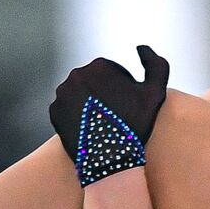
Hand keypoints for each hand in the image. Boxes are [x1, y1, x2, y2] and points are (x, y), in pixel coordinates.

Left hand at [49, 45, 169, 185]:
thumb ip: (156, 64)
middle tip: (115, 117)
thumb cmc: (135, 126)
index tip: (128, 106)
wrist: (110, 160)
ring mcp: (62, 93)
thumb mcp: (155, 93)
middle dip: (104, 95)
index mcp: (99, 66)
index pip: (113, 72)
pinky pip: (66, 109)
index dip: (124, 89)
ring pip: (79, 94)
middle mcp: (77, 75)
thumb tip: (141, 48)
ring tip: (101, 124)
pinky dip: (76, 116)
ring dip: (89, 104)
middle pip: (94, 82)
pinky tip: (88, 129)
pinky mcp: (53, 111)